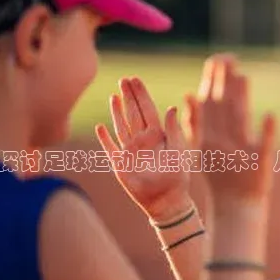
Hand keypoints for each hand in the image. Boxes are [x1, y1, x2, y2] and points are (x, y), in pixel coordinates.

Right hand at [95, 77, 192, 222]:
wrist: (166, 201)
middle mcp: (143, 140)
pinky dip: (105, 139)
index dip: (141, 94)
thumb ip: (174, 130)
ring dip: (118, 111)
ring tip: (114, 96)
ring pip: (122, 126)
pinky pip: (110, 148)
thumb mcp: (179, 152)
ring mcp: (131, 151)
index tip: (135, 79)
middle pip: (133, 113)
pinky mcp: (120, 164)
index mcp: (158, 136)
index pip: (148, 109)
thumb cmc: (176, 178)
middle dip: (129, 96)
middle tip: (124, 79)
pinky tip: (101, 127)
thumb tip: (171, 107)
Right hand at [191, 54, 276, 204]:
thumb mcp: (202, 150)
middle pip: (223, 107)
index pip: (209, 105)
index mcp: (208, 139)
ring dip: (240, 98)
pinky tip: (270, 115)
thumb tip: (188, 94)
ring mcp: (240, 153)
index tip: (216, 60)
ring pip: (239, 121)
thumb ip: (196, 123)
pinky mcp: (260, 164)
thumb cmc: (221, 176)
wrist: (235, 206)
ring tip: (243, 76)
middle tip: (228, 57)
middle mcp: (222, 144)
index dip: (212, 81)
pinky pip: (263, 146)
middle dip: (224, 81)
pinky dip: (267, 131)